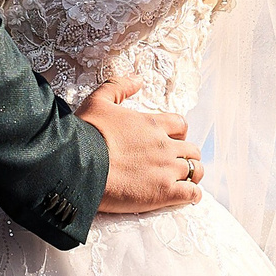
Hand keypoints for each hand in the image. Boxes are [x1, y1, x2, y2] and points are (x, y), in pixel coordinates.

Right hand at [80, 78, 200, 213]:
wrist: (80, 166)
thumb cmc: (86, 134)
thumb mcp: (98, 101)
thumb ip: (119, 86)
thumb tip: (138, 78)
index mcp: (152, 124)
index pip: (180, 124)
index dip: (179, 132)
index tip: (173, 139)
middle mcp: (164, 145)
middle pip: (191, 149)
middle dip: (187, 156)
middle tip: (176, 163)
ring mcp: (167, 169)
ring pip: (195, 171)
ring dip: (192, 175)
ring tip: (185, 181)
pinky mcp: (164, 193)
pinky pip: (191, 193)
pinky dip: (193, 195)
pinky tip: (188, 197)